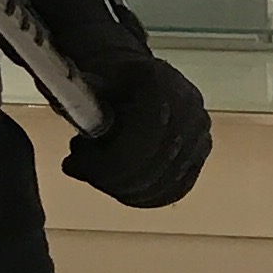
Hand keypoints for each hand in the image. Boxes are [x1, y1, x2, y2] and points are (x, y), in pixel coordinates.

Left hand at [61, 56, 210, 207]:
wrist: (137, 77)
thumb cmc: (111, 77)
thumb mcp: (90, 76)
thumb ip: (83, 100)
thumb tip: (79, 127)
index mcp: (164, 83)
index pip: (142, 138)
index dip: (105, 162)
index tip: (72, 164)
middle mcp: (192, 109)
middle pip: (152, 166)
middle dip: (107, 177)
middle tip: (76, 167)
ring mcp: (200, 135)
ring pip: (160, 185)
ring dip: (119, 187)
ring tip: (93, 167)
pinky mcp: (200, 156)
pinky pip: (172, 191)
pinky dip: (139, 196)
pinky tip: (114, 184)